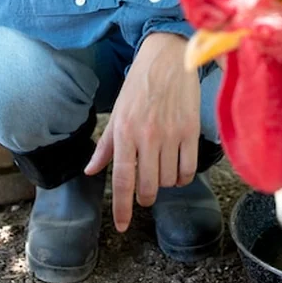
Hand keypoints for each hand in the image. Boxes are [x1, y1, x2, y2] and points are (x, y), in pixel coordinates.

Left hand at [84, 32, 200, 232]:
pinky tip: (178, 168)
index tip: (122, 226)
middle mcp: (146, 136)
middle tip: (146, 192)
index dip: (122, 208)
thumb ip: (106, 144)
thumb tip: (90, 170)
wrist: (168, 57)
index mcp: (124, 131)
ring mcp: (170, 134)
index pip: (121, 179)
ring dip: (165, 183)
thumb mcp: (117, 111)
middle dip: (146, 197)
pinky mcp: (191, 130)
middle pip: (148, 186)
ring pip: (169, 180)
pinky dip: (183, 176)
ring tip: (162, 168)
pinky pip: (189, 169)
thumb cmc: (140, 83)